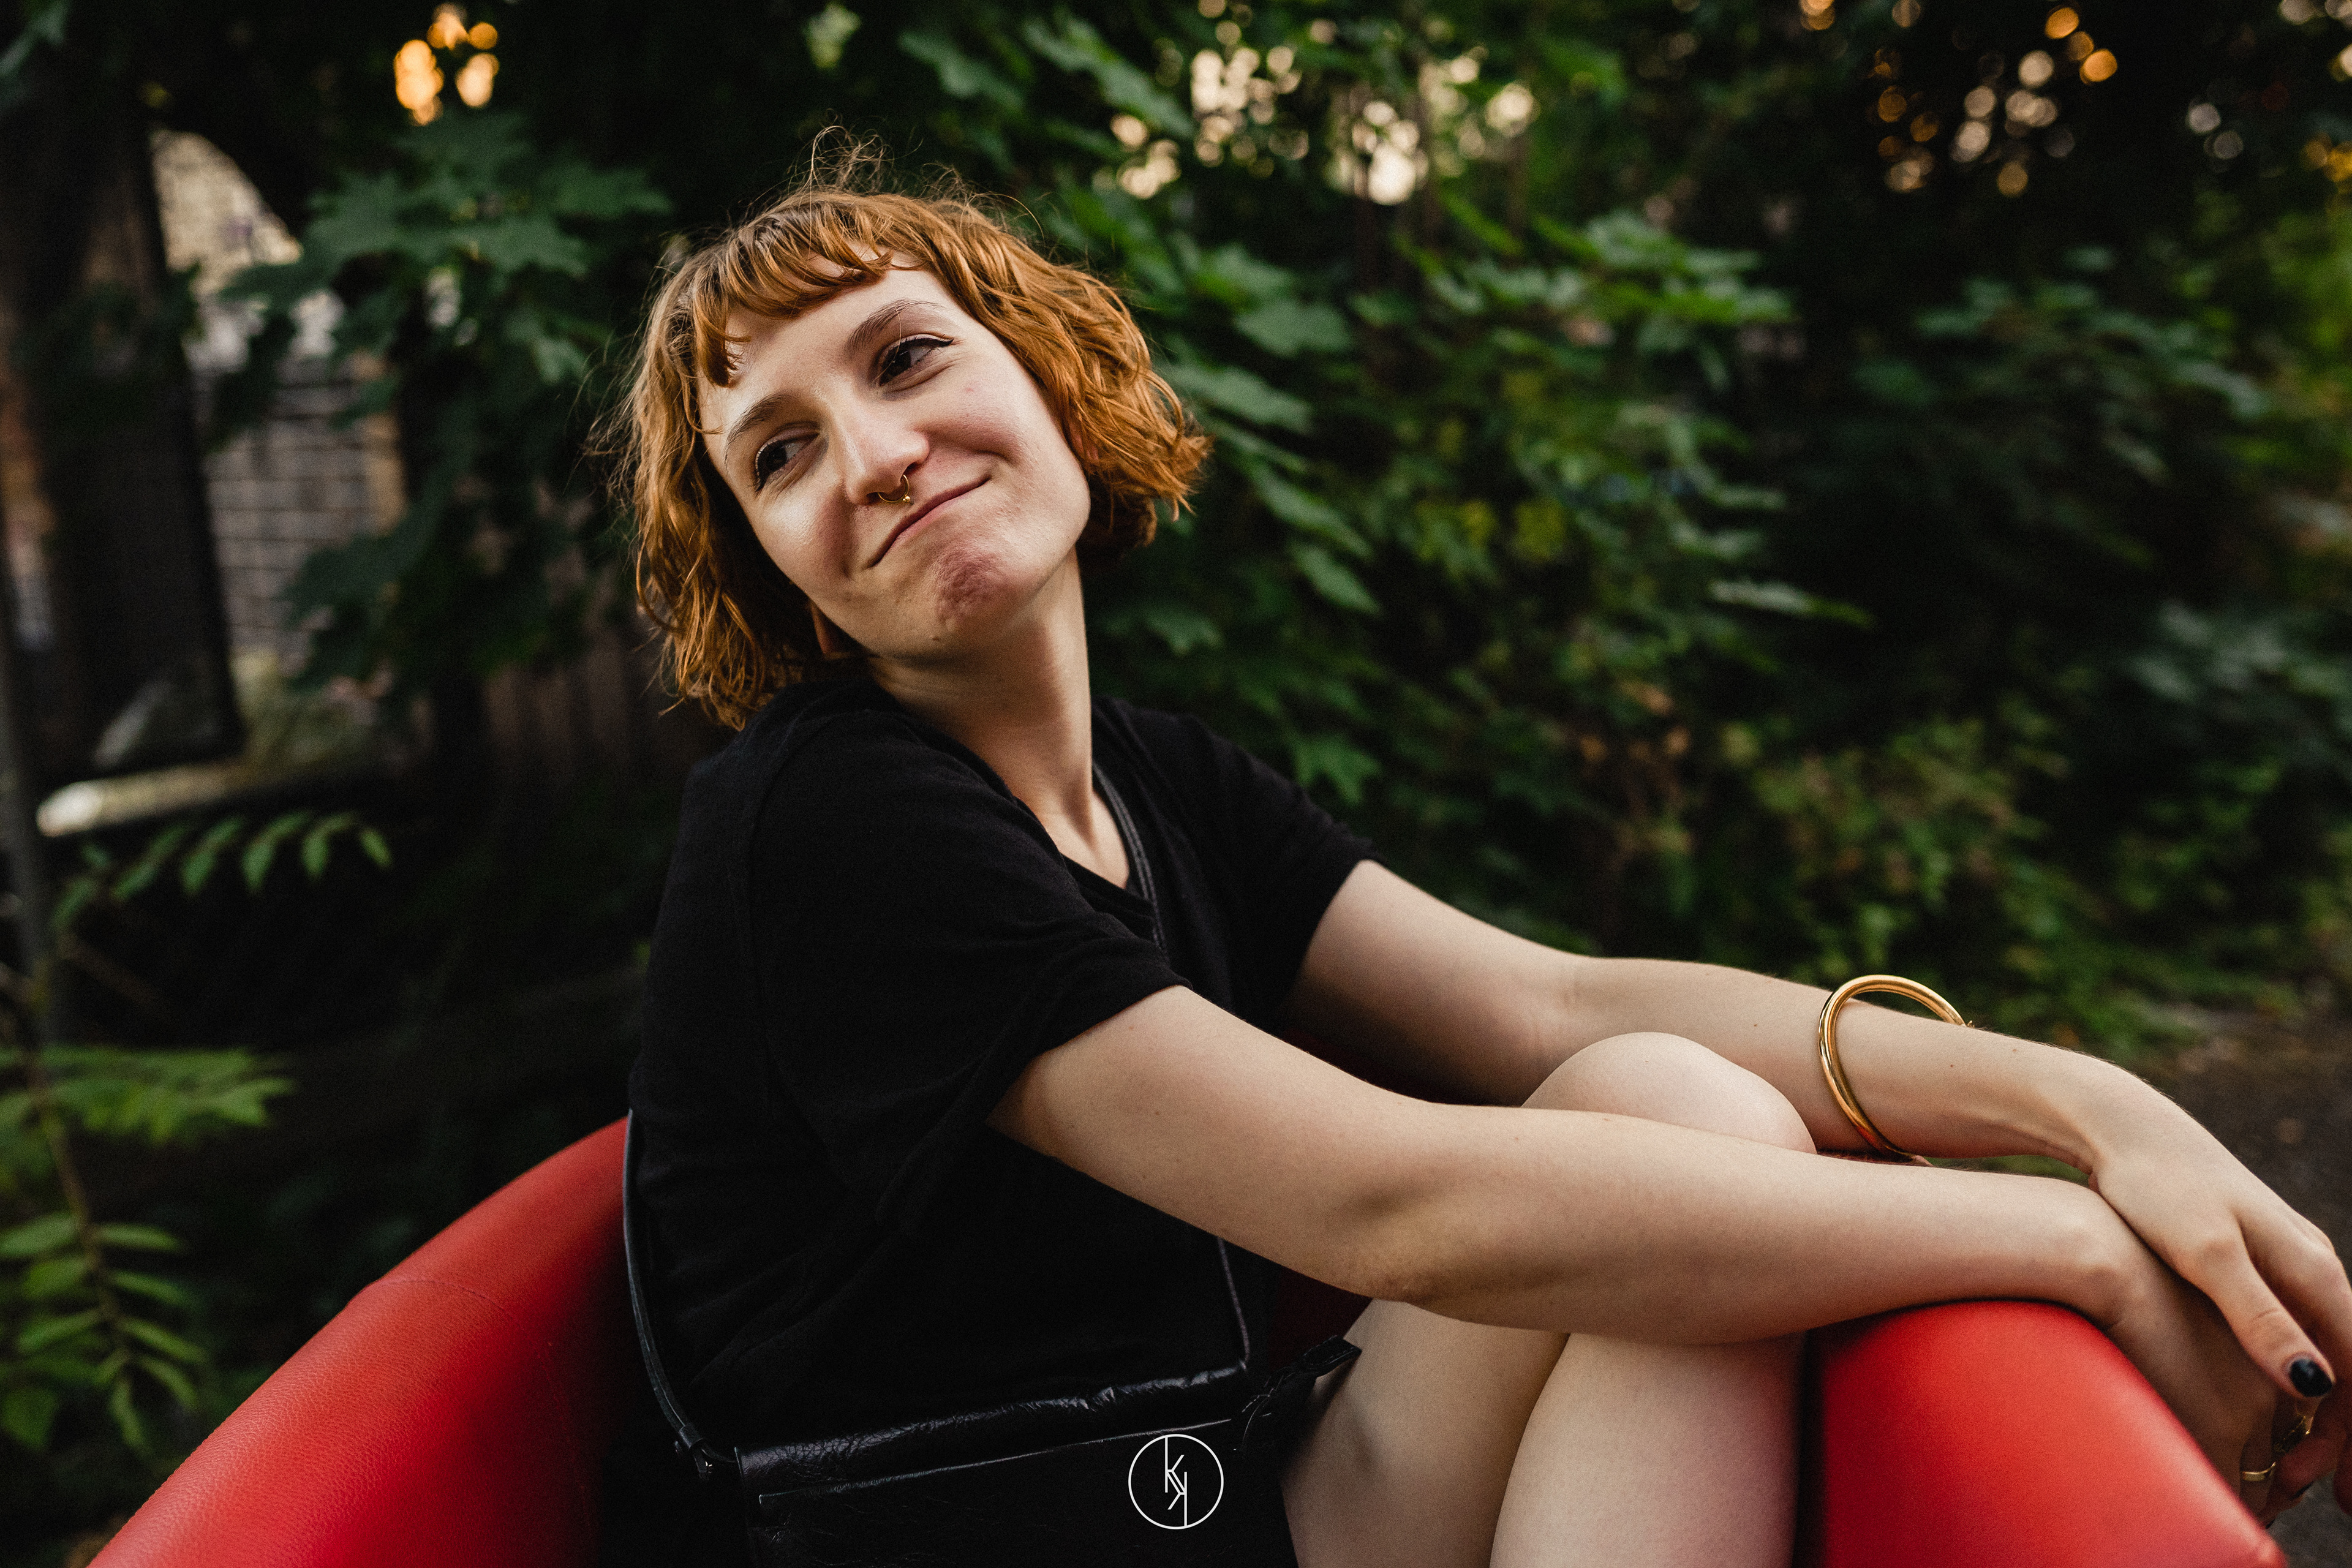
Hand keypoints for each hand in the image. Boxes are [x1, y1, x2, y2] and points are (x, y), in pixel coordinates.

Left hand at [2073, 1075, 2350, 1511]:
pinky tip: (2264, 1416)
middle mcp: (2310, 1267)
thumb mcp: (2207, 1255)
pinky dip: (2288, 1383)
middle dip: (2339, 1437)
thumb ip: (2260, 1316)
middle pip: (2349, 1368)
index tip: (2334, 1489)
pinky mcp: (2249, 1263)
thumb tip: (2316, 1384)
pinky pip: (2291, 1335)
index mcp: (2312, 1269)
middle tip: (2302, 1491)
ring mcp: (2281, 1264)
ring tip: (2284, 1470)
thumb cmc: (2156, 1186)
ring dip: (2314, 1416)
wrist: (2120, 1129)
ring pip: (2322, 1353)